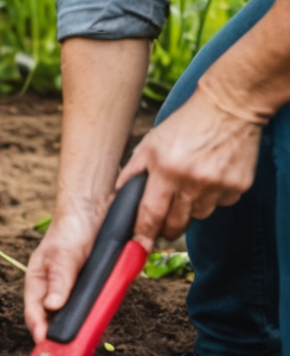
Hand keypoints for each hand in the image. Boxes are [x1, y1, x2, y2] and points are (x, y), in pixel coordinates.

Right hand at [23, 212, 98, 342]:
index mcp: (38, 281)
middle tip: (64, 354)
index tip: (45, 344)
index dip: (38, 329)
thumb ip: (59, 280)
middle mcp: (52, 289)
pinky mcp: (87, 288)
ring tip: (78, 346)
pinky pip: (87, 308)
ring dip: (74, 329)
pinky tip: (95, 324)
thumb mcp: (64, 255)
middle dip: (56, 336)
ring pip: (70, 316)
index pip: (33, 311)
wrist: (93, 212)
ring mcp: (70, 290)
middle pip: (51, 319)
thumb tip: (52, 306)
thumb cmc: (70, 230)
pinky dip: (90, 317)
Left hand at [120, 76, 266, 242]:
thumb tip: (118, 199)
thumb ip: (133, 173)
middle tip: (162, 220)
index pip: (151, 213)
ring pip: (198, 216)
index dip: (143, 234)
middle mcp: (192, 181)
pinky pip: (219, 205)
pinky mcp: (238, 186)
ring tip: (189, 183)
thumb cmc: (184, 125)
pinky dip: (212, 198)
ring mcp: (218, 185)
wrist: (227, 109)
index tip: (138, 247)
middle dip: (166, 228)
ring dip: (190, 208)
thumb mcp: (149, 145)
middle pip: (176, 223)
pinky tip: (209, 177)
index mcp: (166, 169)